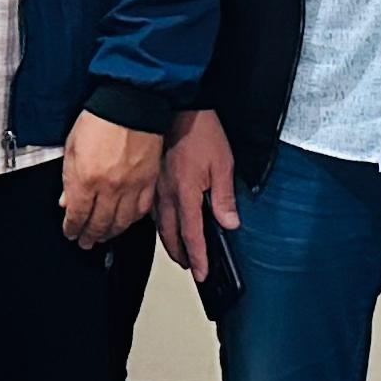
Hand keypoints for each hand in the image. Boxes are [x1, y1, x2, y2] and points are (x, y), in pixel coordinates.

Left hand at [61, 113, 163, 248]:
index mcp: (85, 179)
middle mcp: (109, 188)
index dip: (72, 229)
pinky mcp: (149, 182)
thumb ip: (68, 178)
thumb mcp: (71, 146)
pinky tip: (126, 221)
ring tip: (104, 236)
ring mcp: (131, 187)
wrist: (129, 103)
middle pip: (98, 224)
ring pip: (121, 223)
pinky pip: (141, 210)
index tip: (70, 233)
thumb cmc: (99, 119)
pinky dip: (132, 220)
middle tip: (85, 242)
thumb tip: (66, 201)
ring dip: (110, 233)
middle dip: (89, 237)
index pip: (77, 216)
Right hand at [158, 109, 236, 280]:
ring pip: (158, 224)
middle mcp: (166, 195)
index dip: (197, 257)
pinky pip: (151, 210)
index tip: (201, 272)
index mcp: (185, 194)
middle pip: (170, 236)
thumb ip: (224, 197)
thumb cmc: (200, 131)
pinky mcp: (151, 179)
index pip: (192, 235)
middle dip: (180, 254)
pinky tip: (162, 222)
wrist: (177, 107)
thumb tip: (229, 223)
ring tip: (177, 249)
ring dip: (168, 241)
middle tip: (189, 265)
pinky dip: (159, 223)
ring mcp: (155, 188)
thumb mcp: (223, 164)